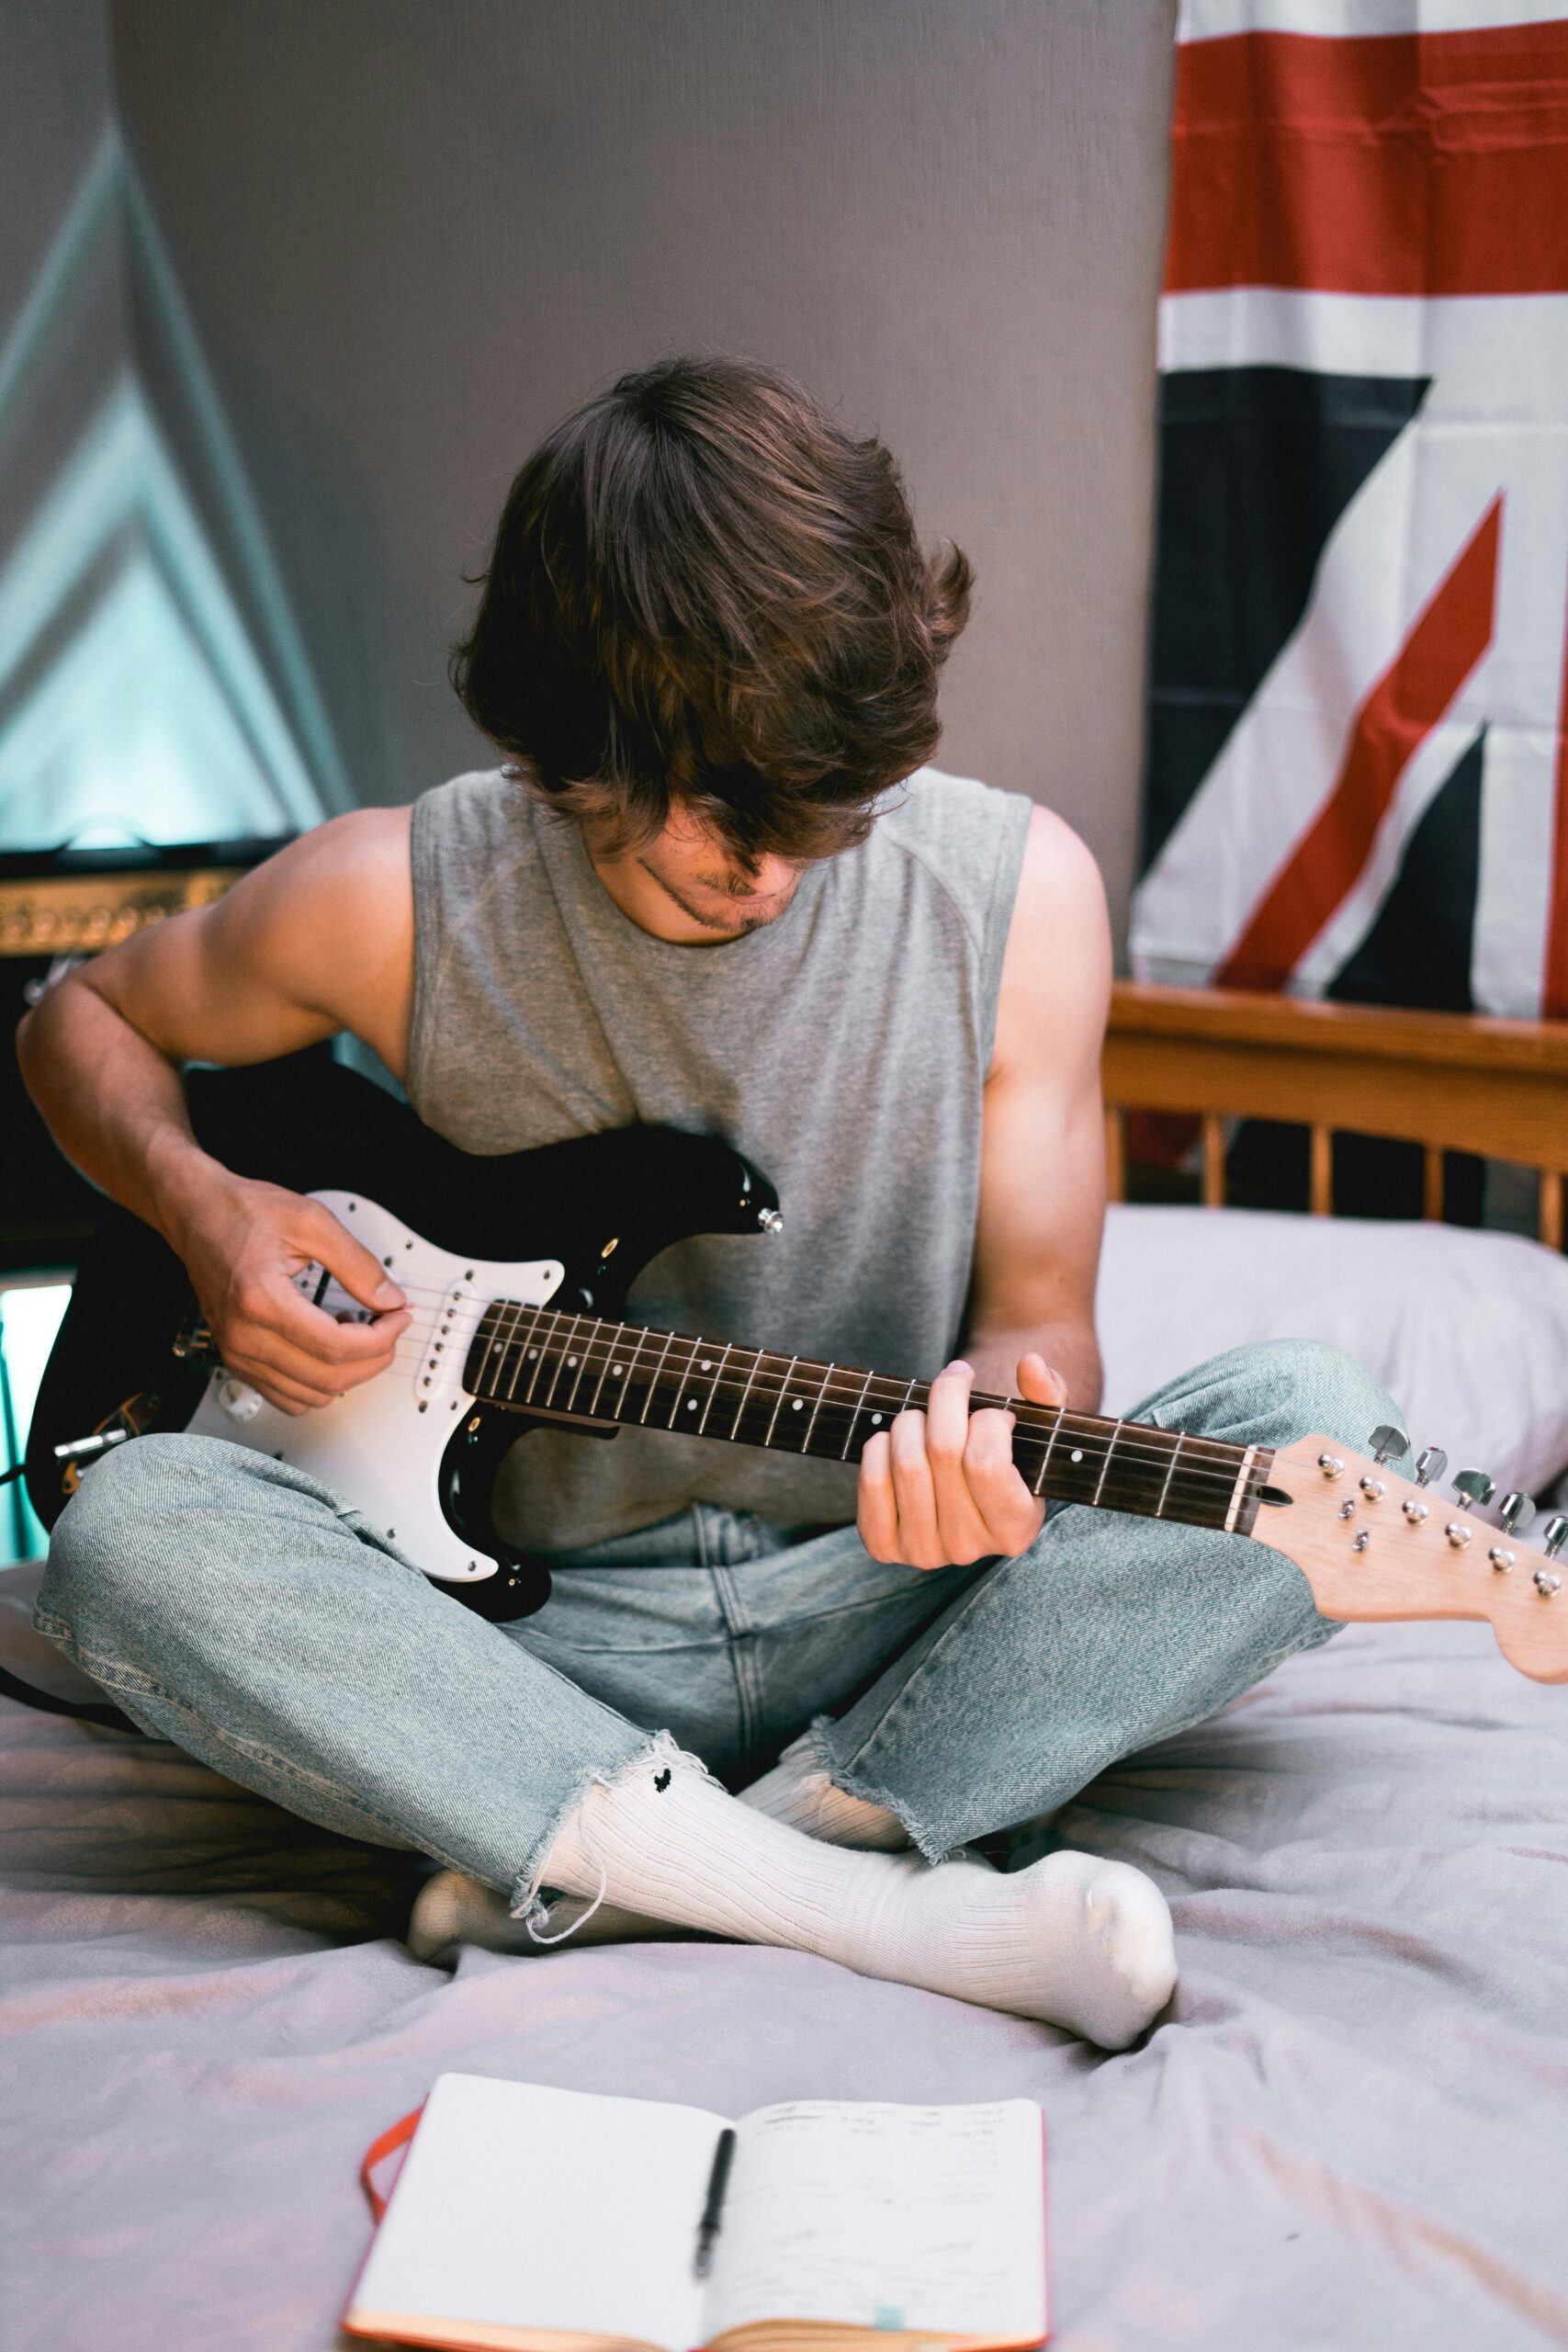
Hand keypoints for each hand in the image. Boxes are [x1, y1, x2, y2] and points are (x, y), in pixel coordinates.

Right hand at [172, 1175, 410, 1414]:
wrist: (196, 1215)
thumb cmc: (242, 1213)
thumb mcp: (311, 1222)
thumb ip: (357, 1264)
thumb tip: (390, 1299)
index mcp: (261, 1300)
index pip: (337, 1346)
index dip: (381, 1338)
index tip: (399, 1317)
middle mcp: (244, 1336)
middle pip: (329, 1378)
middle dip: (374, 1357)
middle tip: (389, 1326)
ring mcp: (237, 1353)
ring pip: (311, 1396)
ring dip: (348, 1374)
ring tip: (357, 1333)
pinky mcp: (236, 1359)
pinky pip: (287, 1397)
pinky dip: (319, 1384)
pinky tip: (329, 1350)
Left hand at [857, 1352, 1067, 1569]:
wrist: (962, 1488)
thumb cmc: (1005, 1449)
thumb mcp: (1040, 1424)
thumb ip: (1048, 1393)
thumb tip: (1031, 1364)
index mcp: (1016, 1528)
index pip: (986, 1461)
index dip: (987, 1419)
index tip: (994, 1411)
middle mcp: (969, 1548)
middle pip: (942, 1452)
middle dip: (946, 1400)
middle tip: (954, 1386)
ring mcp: (923, 1551)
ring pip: (907, 1461)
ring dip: (912, 1419)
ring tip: (926, 1416)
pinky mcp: (884, 1545)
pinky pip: (873, 1479)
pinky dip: (881, 1444)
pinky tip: (898, 1439)